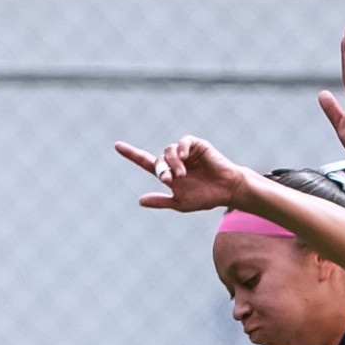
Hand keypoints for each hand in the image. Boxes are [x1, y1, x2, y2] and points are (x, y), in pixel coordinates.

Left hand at [115, 136, 250, 212]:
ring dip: (172, 163)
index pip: (145, 162)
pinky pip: (182, 141)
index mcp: (168, 174)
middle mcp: (174, 161)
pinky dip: (180, 148)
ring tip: (182, 175)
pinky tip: (183, 156)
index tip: (117, 146)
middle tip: (169, 180)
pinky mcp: (196, 145)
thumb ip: (161, 201)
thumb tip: (140, 201)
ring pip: (168, 151)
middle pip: (158, 159)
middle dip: (161, 169)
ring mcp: (185, 152)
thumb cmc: (205, 198)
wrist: (227, 191)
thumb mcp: (180, 203)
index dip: (131, 154)